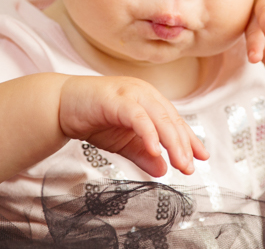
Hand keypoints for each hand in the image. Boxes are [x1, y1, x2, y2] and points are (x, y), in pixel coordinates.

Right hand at [58, 76, 208, 177]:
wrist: (62, 106)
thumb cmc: (94, 118)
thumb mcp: (123, 142)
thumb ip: (143, 154)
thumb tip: (162, 170)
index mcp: (150, 101)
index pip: (176, 121)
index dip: (190, 139)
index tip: (202, 157)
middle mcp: (145, 93)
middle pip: (171, 120)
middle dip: (183, 145)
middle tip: (190, 167)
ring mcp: (131, 93)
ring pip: (159, 117)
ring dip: (171, 141)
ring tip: (179, 162)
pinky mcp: (116, 99)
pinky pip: (137, 116)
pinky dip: (148, 133)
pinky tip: (154, 150)